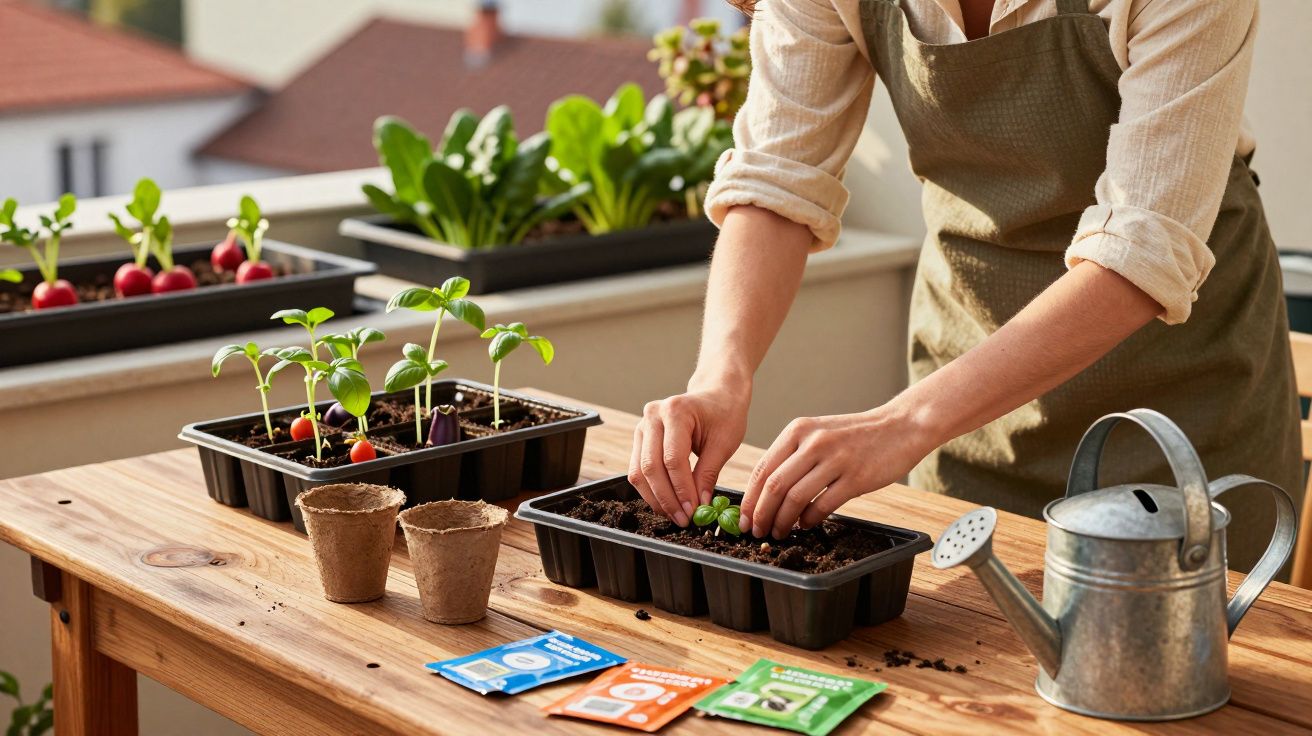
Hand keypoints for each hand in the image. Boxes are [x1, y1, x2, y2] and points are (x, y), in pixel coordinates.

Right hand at [629, 382, 749, 526]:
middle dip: (667, 498)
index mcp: (676, 411)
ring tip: (675, 515)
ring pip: (639, 471)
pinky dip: (651, 489)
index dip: (681, 489)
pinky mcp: (640, 437)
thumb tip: (699, 507)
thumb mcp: (724, 443)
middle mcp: (653, 415)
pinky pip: (638, 469)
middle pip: (650, 466)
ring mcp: (642, 425)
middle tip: (683, 519)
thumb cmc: (724, 414)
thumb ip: (708, 475)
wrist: (716, 395)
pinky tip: (667, 503)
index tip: (693, 511)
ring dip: (655, 498)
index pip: (672, 459)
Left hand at [740, 404, 936, 538]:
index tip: (744, 519)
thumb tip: (766, 493)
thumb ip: (793, 456)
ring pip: (795, 498)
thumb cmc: (856, 435)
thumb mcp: (818, 433)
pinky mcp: (855, 478)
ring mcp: (835, 459)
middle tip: (757, 531)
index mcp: (798, 430)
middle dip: (761, 514)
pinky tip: (807, 525)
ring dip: (783, 521)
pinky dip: (810, 520)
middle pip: (774, 486)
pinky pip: (823, 506)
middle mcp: (813, 442)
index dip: (750, 499)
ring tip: (780, 532)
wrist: (900, 426)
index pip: (763, 469)